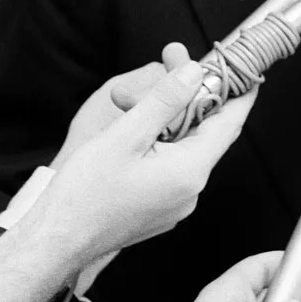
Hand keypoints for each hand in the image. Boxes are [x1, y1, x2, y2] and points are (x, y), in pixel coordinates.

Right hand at [45, 61, 256, 263]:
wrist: (56, 240)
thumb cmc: (84, 195)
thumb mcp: (126, 135)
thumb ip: (165, 101)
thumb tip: (194, 74)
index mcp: (189, 171)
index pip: (229, 123)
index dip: (238, 91)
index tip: (243, 68)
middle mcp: (190, 190)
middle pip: (206, 131)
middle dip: (191, 95)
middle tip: (173, 62)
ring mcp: (176, 202)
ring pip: (186, 146)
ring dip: (169, 117)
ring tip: (135, 97)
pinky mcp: (159, 206)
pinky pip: (172, 164)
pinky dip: (160, 140)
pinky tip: (136, 127)